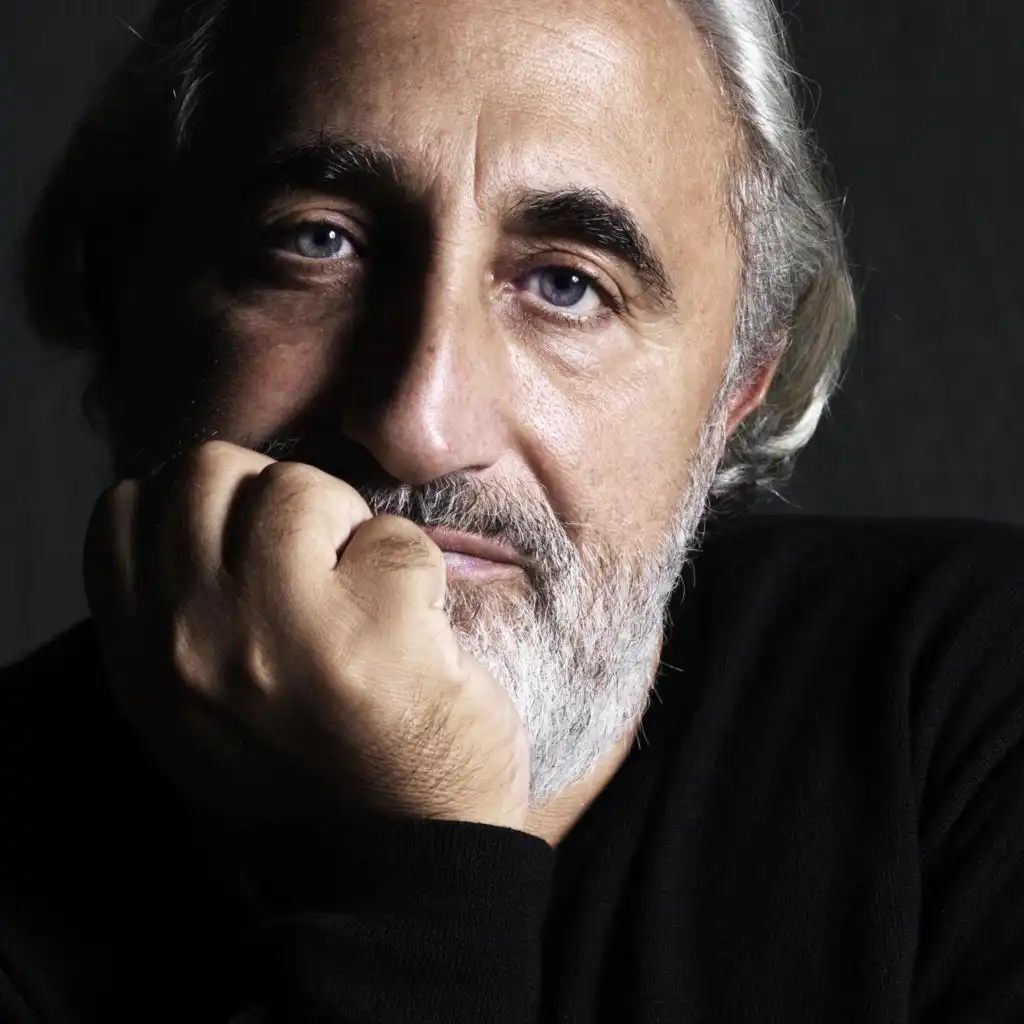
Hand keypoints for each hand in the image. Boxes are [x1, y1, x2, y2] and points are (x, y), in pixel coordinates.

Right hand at [82, 441, 530, 833]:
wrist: (397, 863)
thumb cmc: (309, 770)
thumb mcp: (198, 705)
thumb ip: (181, 611)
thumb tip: (209, 512)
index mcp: (145, 655)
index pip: (131, 509)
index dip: (205, 505)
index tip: (255, 543)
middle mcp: (193, 638)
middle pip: (211, 472)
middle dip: (275, 497)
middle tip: (319, 560)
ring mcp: (281, 633)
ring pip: (299, 487)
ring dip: (348, 526)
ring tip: (365, 595)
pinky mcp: (375, 634)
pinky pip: (395, 536)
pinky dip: (415, 570)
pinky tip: (416, 632)